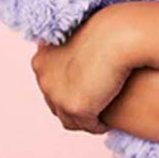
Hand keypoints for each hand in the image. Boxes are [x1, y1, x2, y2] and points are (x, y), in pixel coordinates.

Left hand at [30, 6, 136, 133]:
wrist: (117, 37)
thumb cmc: (104, 32)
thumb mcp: (78, 38)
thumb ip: (71, 52)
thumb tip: (77, 65)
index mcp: (41, 61)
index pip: (50, 85)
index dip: (68, 90)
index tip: (84, 90)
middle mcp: (44, 79)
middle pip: (57, 104)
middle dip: (74, 107)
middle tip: (93, 108)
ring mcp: (58, 95)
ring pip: (70, 119)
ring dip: (85, 120)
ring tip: (101, 117)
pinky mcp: (75, 108)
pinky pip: (87, 125)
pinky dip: (96, 125)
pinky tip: (107, 122)